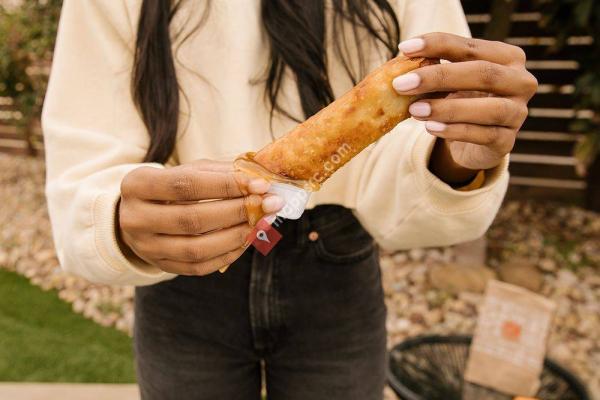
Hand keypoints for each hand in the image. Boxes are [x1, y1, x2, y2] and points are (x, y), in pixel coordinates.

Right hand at [118, 160, 283, 275]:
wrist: (139, 215)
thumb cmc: (171, 187)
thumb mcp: (187, 171)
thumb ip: (220, 173)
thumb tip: (259, 180)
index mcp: (137, 185)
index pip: (185, 185)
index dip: (226, 185)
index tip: (260, 184)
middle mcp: (135, 219)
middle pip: (192, 219)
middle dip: (238, 211)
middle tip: (270, 204)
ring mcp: (145, 248)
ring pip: (197, 249)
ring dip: (237, 235)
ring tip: (263, 221)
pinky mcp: (161, 266)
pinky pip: (200, 266)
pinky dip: (229, 253)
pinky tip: (248, 238)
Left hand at [392, 32, 537, 181]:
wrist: (474, 141)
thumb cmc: (462, 100)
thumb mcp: (450, 81)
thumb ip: (434, 69)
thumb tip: (402, 61)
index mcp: (508, 58)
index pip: (472, 47)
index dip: (438, 45)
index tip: (404, 49)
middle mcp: (521, 82)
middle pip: (483, 74)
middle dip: (439, 77)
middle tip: (401, 84)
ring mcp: (518, 114)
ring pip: (489, 108)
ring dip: (447, 109)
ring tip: (414, 110)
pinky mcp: (507, 141)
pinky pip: (484, 135)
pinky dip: (455, 131)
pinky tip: (431, 128)